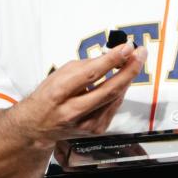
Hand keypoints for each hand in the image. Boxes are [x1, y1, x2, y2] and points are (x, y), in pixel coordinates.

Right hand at [2, 44, 142, 148]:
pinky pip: (114, 106)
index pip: (91, 74)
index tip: (126, 47)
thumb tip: (111, 55)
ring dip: (128, 78)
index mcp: (59, 93)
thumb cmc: (48, 97)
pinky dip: (120, 91)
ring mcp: (86, 124)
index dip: (111, 60)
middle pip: (109, 90)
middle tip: (140, 54)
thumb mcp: (59, 74)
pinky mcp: (96, 130)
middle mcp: (73, 112)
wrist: (38, 126)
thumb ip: (85, 66)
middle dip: (129, 69)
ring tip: (134, 62)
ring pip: (115, 98)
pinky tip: (121, 80)